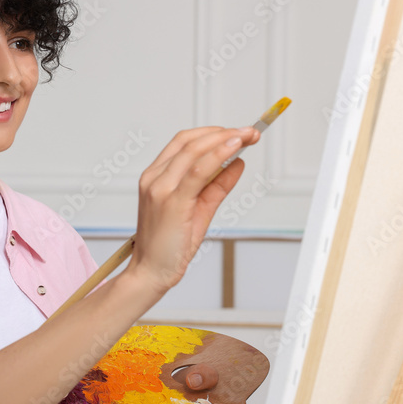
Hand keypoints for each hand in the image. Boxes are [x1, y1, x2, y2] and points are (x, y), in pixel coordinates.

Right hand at [123, 126, 259, 302]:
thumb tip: (237, 163)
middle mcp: (154, 178)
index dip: (212, 132)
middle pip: (189, 141)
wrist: (152, 272)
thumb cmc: (170, 245)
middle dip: (223, 133)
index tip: (237, 133)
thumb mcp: (199, 209)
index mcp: (155, 177)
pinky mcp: (171, 201)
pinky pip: (197, 171)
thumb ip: (216, 185)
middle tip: (250, 133)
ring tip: (247, 137)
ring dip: (224, 140)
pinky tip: (234, 150)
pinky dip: (217, 156)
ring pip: (193, 151)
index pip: (183, 142)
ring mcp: (159, 188)